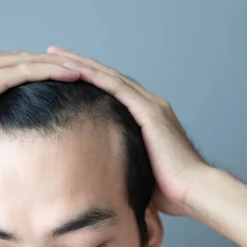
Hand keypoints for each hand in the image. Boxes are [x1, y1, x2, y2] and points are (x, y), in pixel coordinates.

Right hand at [0, 50, 81, 164]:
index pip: (6, 66)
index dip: (32, 69)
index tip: (53, 76)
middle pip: (21, 58)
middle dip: (49, 61)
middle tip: (75, 68)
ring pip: (27, 60)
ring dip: (57, 63)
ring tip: (82, 68)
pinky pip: (24, 71)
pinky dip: (49, 70)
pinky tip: (70, 74)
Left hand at [47, 46, 212, 215]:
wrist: (194, 192)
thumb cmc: (168, 191)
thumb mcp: (137, 172)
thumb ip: (120, 165)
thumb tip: (98, 178)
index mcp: (147, 119)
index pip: (112, 92)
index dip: (88, 80)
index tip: (62, 74)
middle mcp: (150, 106)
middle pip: (109, 78)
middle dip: (79, 65)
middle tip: (52, 53)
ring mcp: (151, 107)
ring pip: (110, 77)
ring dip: (81, 65)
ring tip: (55, 54)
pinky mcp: (150, 113)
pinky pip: (117, 89)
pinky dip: (95, 77)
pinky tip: (75, 70)